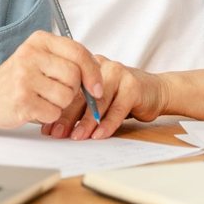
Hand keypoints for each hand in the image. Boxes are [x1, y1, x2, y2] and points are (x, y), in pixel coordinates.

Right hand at [0, 31, 103, 128]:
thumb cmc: (17, 79)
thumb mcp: (39, 59)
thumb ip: (66, 61)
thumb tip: (99, 77)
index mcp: (39, 41)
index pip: (78, 52)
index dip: (93, 72)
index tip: (97, 88)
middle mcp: (30, 55)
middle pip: (74, 75)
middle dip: (74, 90)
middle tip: (59, 93)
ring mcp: (24, 77)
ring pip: (66, 96)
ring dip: (61, 104)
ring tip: (44, 99)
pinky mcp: (22, 100)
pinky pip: (54, 112)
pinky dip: (49, 115)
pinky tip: (35, 108)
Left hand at [41, 55, 167, 139]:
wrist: (155, 91)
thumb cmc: (121, 97)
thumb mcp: (97, 100)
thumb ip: (79, 107)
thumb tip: (54, 127)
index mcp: (87, 67)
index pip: (68, 89)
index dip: (57, 109)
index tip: (48, 128)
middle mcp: (100, 67)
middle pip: (80, 94)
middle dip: (67, 117)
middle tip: (58, 134)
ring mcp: (118, 73)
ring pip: (98, 101)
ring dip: (86, 122)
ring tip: (77, 137)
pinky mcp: (133, 85)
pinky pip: (117, 108)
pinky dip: (107, 123)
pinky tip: (100, 135)